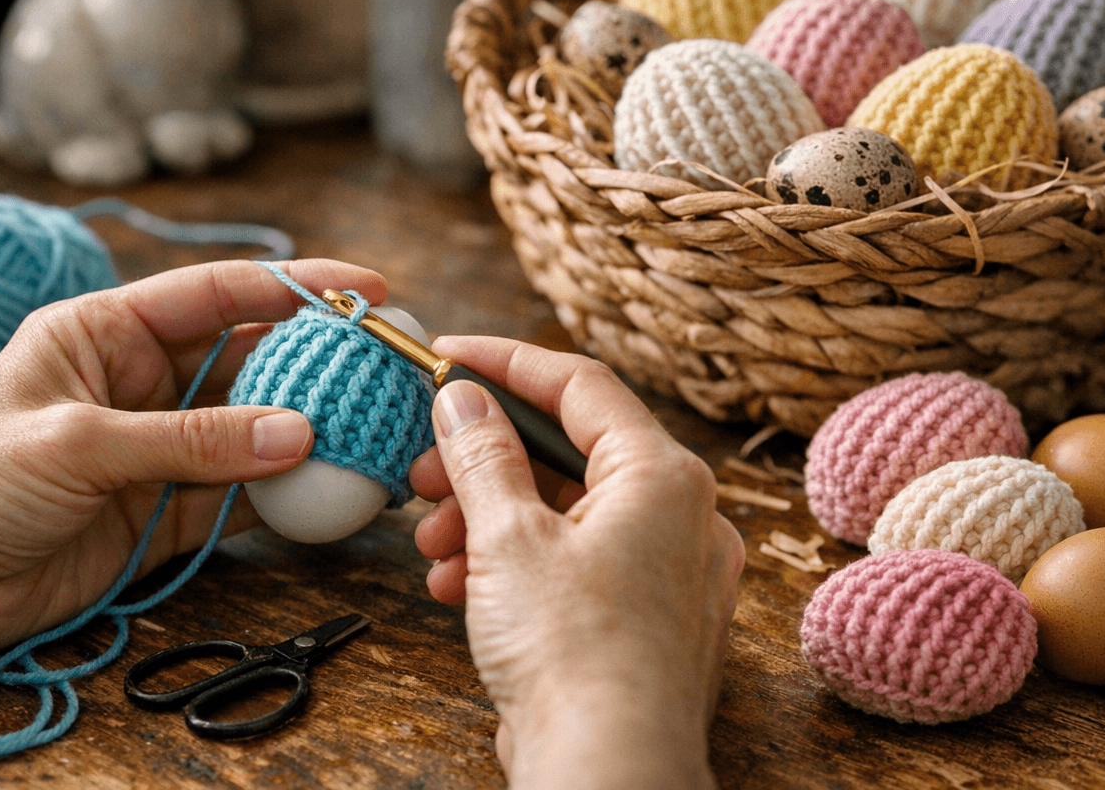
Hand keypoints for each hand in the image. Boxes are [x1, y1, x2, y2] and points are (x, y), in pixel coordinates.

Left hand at [0, 259, 385, 690]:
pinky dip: (288, 495)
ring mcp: (161, 448)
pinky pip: (243, 496)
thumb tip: (298, 433)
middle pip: (251, 359)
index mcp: (110, 331)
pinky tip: (335, 490)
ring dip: (314, 430)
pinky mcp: (168, 512)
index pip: (220, 294)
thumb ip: (191, 439)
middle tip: (390, 365)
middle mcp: (145, 381)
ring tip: (382, 425)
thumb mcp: (79, 443)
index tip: (369, 290)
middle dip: (321, 360)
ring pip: (256, 429)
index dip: (297, 286)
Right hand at [408, 338, 743, 789]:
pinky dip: (517, 564)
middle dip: (484, 460)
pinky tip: (458, 585)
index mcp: (663, 476)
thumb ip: (482, 455)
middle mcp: (682, 516)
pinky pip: (577, 565)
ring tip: (431, 543)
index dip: (504, 362)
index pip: (580, 384)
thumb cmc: (574, 654)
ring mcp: (670, 573)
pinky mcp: (647, 621)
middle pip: (569, 453)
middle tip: (422, 468)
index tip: (444, 356)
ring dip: (489, 518)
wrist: (608, 770)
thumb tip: (463, 399)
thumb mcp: (508, 537)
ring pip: (567, 513)